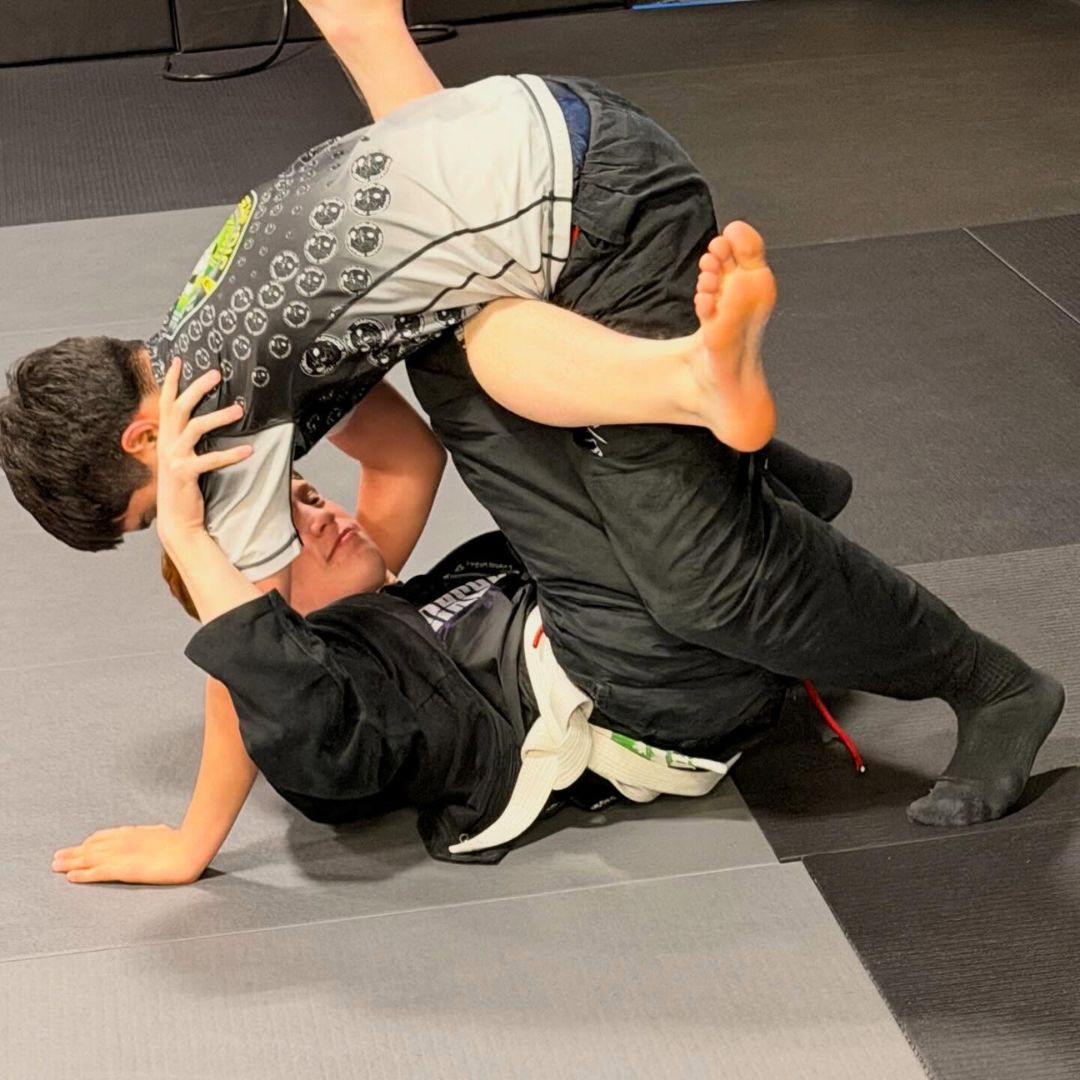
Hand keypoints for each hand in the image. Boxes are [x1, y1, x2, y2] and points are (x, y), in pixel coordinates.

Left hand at [52, 825, 202, 885]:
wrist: (191, 848)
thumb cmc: (184, 841)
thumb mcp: (165, 833)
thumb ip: (154, 834)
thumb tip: (157, 832)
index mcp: (133, 832)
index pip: (102, 837)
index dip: (87, 843)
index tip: (78, 847)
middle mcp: (123, 841)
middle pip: (90, 847)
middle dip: (72, 853)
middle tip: (57, 857)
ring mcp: (122, 855)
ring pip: (88, 859)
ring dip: (70, 863)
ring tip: (56, 866)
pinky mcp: (124, 870)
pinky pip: (96, 873)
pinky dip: (82, 875)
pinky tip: (71, 877)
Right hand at [156, 359, 250, 544]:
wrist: (177, 520)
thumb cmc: (183, 487)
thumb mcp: (181, 457)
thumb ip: (185, 438)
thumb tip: (201, 419)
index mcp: (166, 438)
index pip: (165, 403)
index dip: (169, 381)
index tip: (177, 361)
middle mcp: (166, 444)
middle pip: (179, 407)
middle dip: (196, 388)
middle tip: (216, 373)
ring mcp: (173, 458)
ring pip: (194, 428)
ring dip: (218, 417)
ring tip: (239, 410)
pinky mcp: (184, 474)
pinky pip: (210, 460)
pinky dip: (230, 454)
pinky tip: (248, 450)